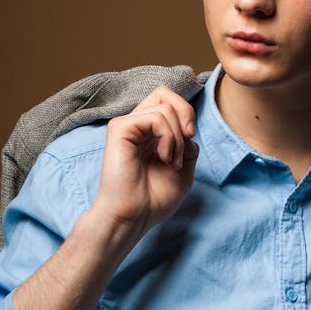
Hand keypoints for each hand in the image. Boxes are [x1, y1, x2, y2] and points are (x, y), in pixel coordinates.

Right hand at [92, 86, 198, 240]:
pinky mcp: (119, 129)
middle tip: (188, 138)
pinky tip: (163, 157)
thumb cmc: (154, 200)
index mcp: (149, 133)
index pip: (168, 101)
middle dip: (185, 113)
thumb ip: (188, 147)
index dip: (186, 112)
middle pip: (164, 93)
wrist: (134, 217)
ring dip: (177, 136)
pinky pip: (154, 117)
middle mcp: (136, 125)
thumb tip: (188, 129)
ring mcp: (126, 125)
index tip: (191, 137)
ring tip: (171, 161)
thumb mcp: (184, 171)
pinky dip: (167, 136)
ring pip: (163, 106)